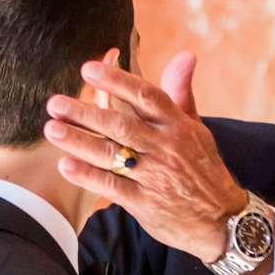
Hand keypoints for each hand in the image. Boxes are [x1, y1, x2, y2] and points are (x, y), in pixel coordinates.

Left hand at [43, 51, 247, 264]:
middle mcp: (166, 148)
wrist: (222, 219)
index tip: (88, 70)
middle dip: (85, 113)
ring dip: (79, 141)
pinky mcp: (145, 203)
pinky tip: (66, 165)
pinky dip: (87, 176)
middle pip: (120, 124)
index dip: (117, 80)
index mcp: (177, 125)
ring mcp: (155, 176)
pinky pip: (111, 186)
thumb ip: (181, 93)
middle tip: (55, 104)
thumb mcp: (197, 129)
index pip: (146, 96)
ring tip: (53, 129)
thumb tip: (185, 55)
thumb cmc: (203, 169)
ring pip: (111, 154)